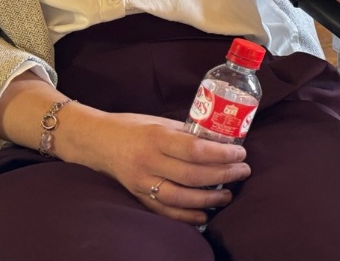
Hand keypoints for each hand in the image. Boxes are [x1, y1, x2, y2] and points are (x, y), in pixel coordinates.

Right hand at [62, 111, 251, 225]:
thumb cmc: (132, 127)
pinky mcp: (137, 196)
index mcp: (156, 137)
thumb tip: (219, 141)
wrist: (97, 141)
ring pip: (181, 197)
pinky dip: (187, 216)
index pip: (195, 149)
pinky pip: (164, 211)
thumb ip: (186, 133)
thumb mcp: (159, 122)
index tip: (240, 152)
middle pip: (192, 175)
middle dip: (223, 175)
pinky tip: (205, 214)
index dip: (222, 154)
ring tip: (228, 194)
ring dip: (209, 199)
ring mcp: (141, 182)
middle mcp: (148, 161)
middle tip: (243, 171)